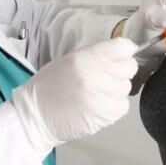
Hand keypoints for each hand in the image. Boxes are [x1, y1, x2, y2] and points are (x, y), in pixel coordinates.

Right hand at [12, 38, 137, 147]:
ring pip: (126, 86)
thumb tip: (120, 52)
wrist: (35, 117)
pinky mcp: (106, 115)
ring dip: (116, 89)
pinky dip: (115, 105)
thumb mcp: (68, 60)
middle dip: (120, 70)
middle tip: (105, 76)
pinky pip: (124, 105)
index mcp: (85, 58)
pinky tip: (99, 104)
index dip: (124, 50)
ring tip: (97, 92)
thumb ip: (95, 55)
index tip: (121, 54)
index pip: (123, 47)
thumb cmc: (49, 87)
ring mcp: (103, 97)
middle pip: (129, 67)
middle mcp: (96, 75)